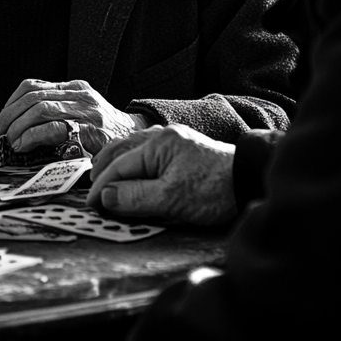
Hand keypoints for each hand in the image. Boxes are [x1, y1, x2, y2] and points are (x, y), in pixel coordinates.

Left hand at [0, 78, 145, 154]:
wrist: (137, 141)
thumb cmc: (105, 132)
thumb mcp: (81, 112)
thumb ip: (56, 112)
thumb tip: (17, 126)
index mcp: (75, 88)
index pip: (32, 85)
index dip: (11, 102)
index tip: (1, 119)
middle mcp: (80, 95)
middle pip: (33, 97)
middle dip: (9, 116)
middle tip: (0, 133)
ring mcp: (86, 112)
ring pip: (40, 108)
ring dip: (18, 127)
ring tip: (12, 142)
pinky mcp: (90, 131)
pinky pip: (54, 128)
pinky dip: (33, 136)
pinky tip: (25, 145)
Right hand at [86, 124, 237, 225]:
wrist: (250, 181)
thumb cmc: (215, 191)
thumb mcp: (171, 200)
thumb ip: (135, 197)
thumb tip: (105, 196)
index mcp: (157, 144)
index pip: (118, 166)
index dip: (101, 187)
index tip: (90, 204)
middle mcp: (162, 136)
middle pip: (121, 151)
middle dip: (102, 171)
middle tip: (90, 191)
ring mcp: (173, 141)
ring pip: (132, 148)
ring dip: (116, 164)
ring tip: (103, 179)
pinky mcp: (182, 149)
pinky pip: (146, 152)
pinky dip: (131, 162)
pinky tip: (130, 171)